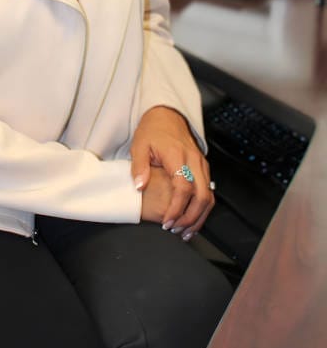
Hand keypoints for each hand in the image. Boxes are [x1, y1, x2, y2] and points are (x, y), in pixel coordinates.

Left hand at [131, 106, 214, 238]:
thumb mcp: (139, 145)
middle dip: (190, 218)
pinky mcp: (203, 168)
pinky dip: (202, 209)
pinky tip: (191, 219)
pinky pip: (208, 192)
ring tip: (185, 231)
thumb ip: (139, 167)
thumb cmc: (152, 131)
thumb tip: (140, 187)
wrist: (167, 116)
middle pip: (201, 196)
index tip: (167, 221)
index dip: (177, 208)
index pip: (183, 187)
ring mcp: (201, 164)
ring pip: (209, 196)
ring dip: (199, 217)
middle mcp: (194, 160)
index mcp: (178, 155)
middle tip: (176, 231)